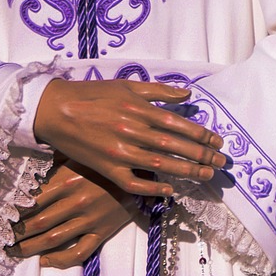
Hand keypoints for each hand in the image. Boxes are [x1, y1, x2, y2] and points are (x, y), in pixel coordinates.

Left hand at [11, 162, 133, 269]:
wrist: (141, 172)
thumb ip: (54, 164)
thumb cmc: (104, 162)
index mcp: (66, 181)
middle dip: (16, 234)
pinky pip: (79, 251)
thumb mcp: (77, 156)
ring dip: (30, 248)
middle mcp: (75, 202)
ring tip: (14, 252)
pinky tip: (46, 261)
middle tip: (0, 240)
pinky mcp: (102, 232)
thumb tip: (27, 168)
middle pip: (37, 223)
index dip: (13, 213)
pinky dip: (60, 259)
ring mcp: (89, 219)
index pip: (31, 202)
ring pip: (53, 239)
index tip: (0, 218)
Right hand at [32, 79, 225, 196]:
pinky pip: (134, 183)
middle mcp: (133, 131)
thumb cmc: (92, 95)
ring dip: (187, 171)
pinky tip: (170, 191)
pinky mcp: (107, 169)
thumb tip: (188, 94)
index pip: (179, 125)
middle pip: (175, 147)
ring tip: (206, 176)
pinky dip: (153, 188)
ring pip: (161, 166)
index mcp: (139, 109)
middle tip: (221, 163)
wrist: (55, 110)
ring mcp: (120, 152)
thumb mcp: (127, 85)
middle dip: (202, 155)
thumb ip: (158, 91)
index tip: (218, 142)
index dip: (202, 135)